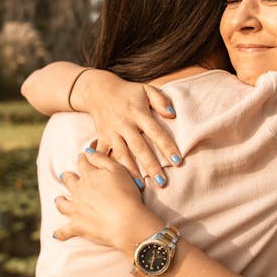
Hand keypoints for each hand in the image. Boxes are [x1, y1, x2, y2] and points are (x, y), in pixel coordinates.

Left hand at [53, 151, 163, 251]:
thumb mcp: (118, 170)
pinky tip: (56, 234)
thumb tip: (87, 151)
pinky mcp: (77, 227)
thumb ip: (101, 159)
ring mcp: (75, 209)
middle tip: (67, 176)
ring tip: (60, 199)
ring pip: (62, 203)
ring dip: (60, 200)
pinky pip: (64, 231)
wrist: (126, 221)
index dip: (83, 158)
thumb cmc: (126, 194)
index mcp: (89, 175)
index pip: (82, 162)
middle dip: (68, 177)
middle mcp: (78, 191)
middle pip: (68, 181)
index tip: (83, 157)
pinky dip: (60, 233)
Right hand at [80, 70, 181, 185]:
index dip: (166, 146)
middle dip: (151, 165)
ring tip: (141, 186)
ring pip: (122, 155)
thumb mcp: (146, 90)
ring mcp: (111, 132)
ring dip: (131, 171)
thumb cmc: (128, 92)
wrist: (98, 90)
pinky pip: (104, 155)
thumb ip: (160, 100)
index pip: (156, 132)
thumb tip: (172, 114)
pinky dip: (108, 167)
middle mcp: (124, 124)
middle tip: (162, 182)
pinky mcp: (101, 138)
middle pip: (139, 148)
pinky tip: (115, 179)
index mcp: (138, 113)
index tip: (177, 161)